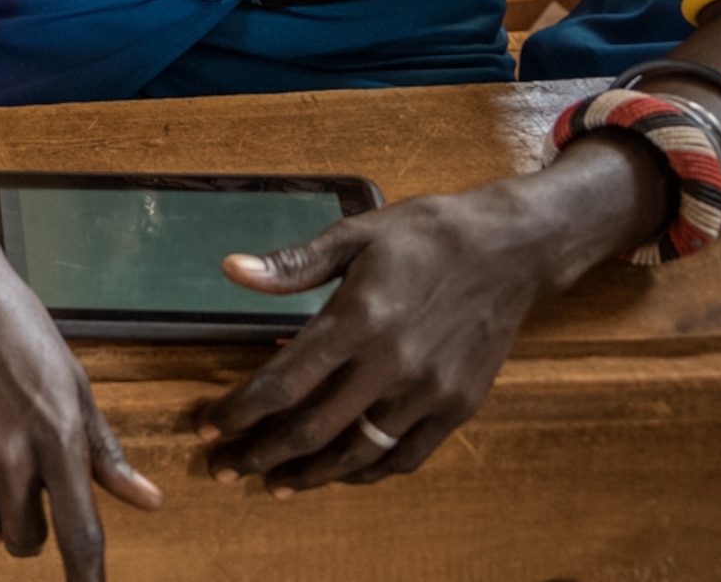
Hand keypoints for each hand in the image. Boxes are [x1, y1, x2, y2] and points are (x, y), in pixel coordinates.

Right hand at [0, 205, 161, 581]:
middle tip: (27, 482)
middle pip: (25, 540)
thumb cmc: (20, 330)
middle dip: (33, 525)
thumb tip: (147, 502)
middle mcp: (6, 450)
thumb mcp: (73, 383)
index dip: (87, 578)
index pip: (80, 532)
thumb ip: (104, 450)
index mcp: (56, 434)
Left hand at [197, 175, 565, 493]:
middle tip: (225, 469)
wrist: (511, 249)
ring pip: (359, 453)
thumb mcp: (355, 235)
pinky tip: (340, 473)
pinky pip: (406, 455)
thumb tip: (232, 270)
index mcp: (358, 320)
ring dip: (311, 475)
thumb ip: (292, 264)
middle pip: (314, 428)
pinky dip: (368, 471)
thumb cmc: (425, 236)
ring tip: (274, 484)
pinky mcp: (458, 405)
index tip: (209, 428)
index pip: (284, 383)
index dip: (240, 412)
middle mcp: (393, 364)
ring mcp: (429, 391)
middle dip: (262, 454)